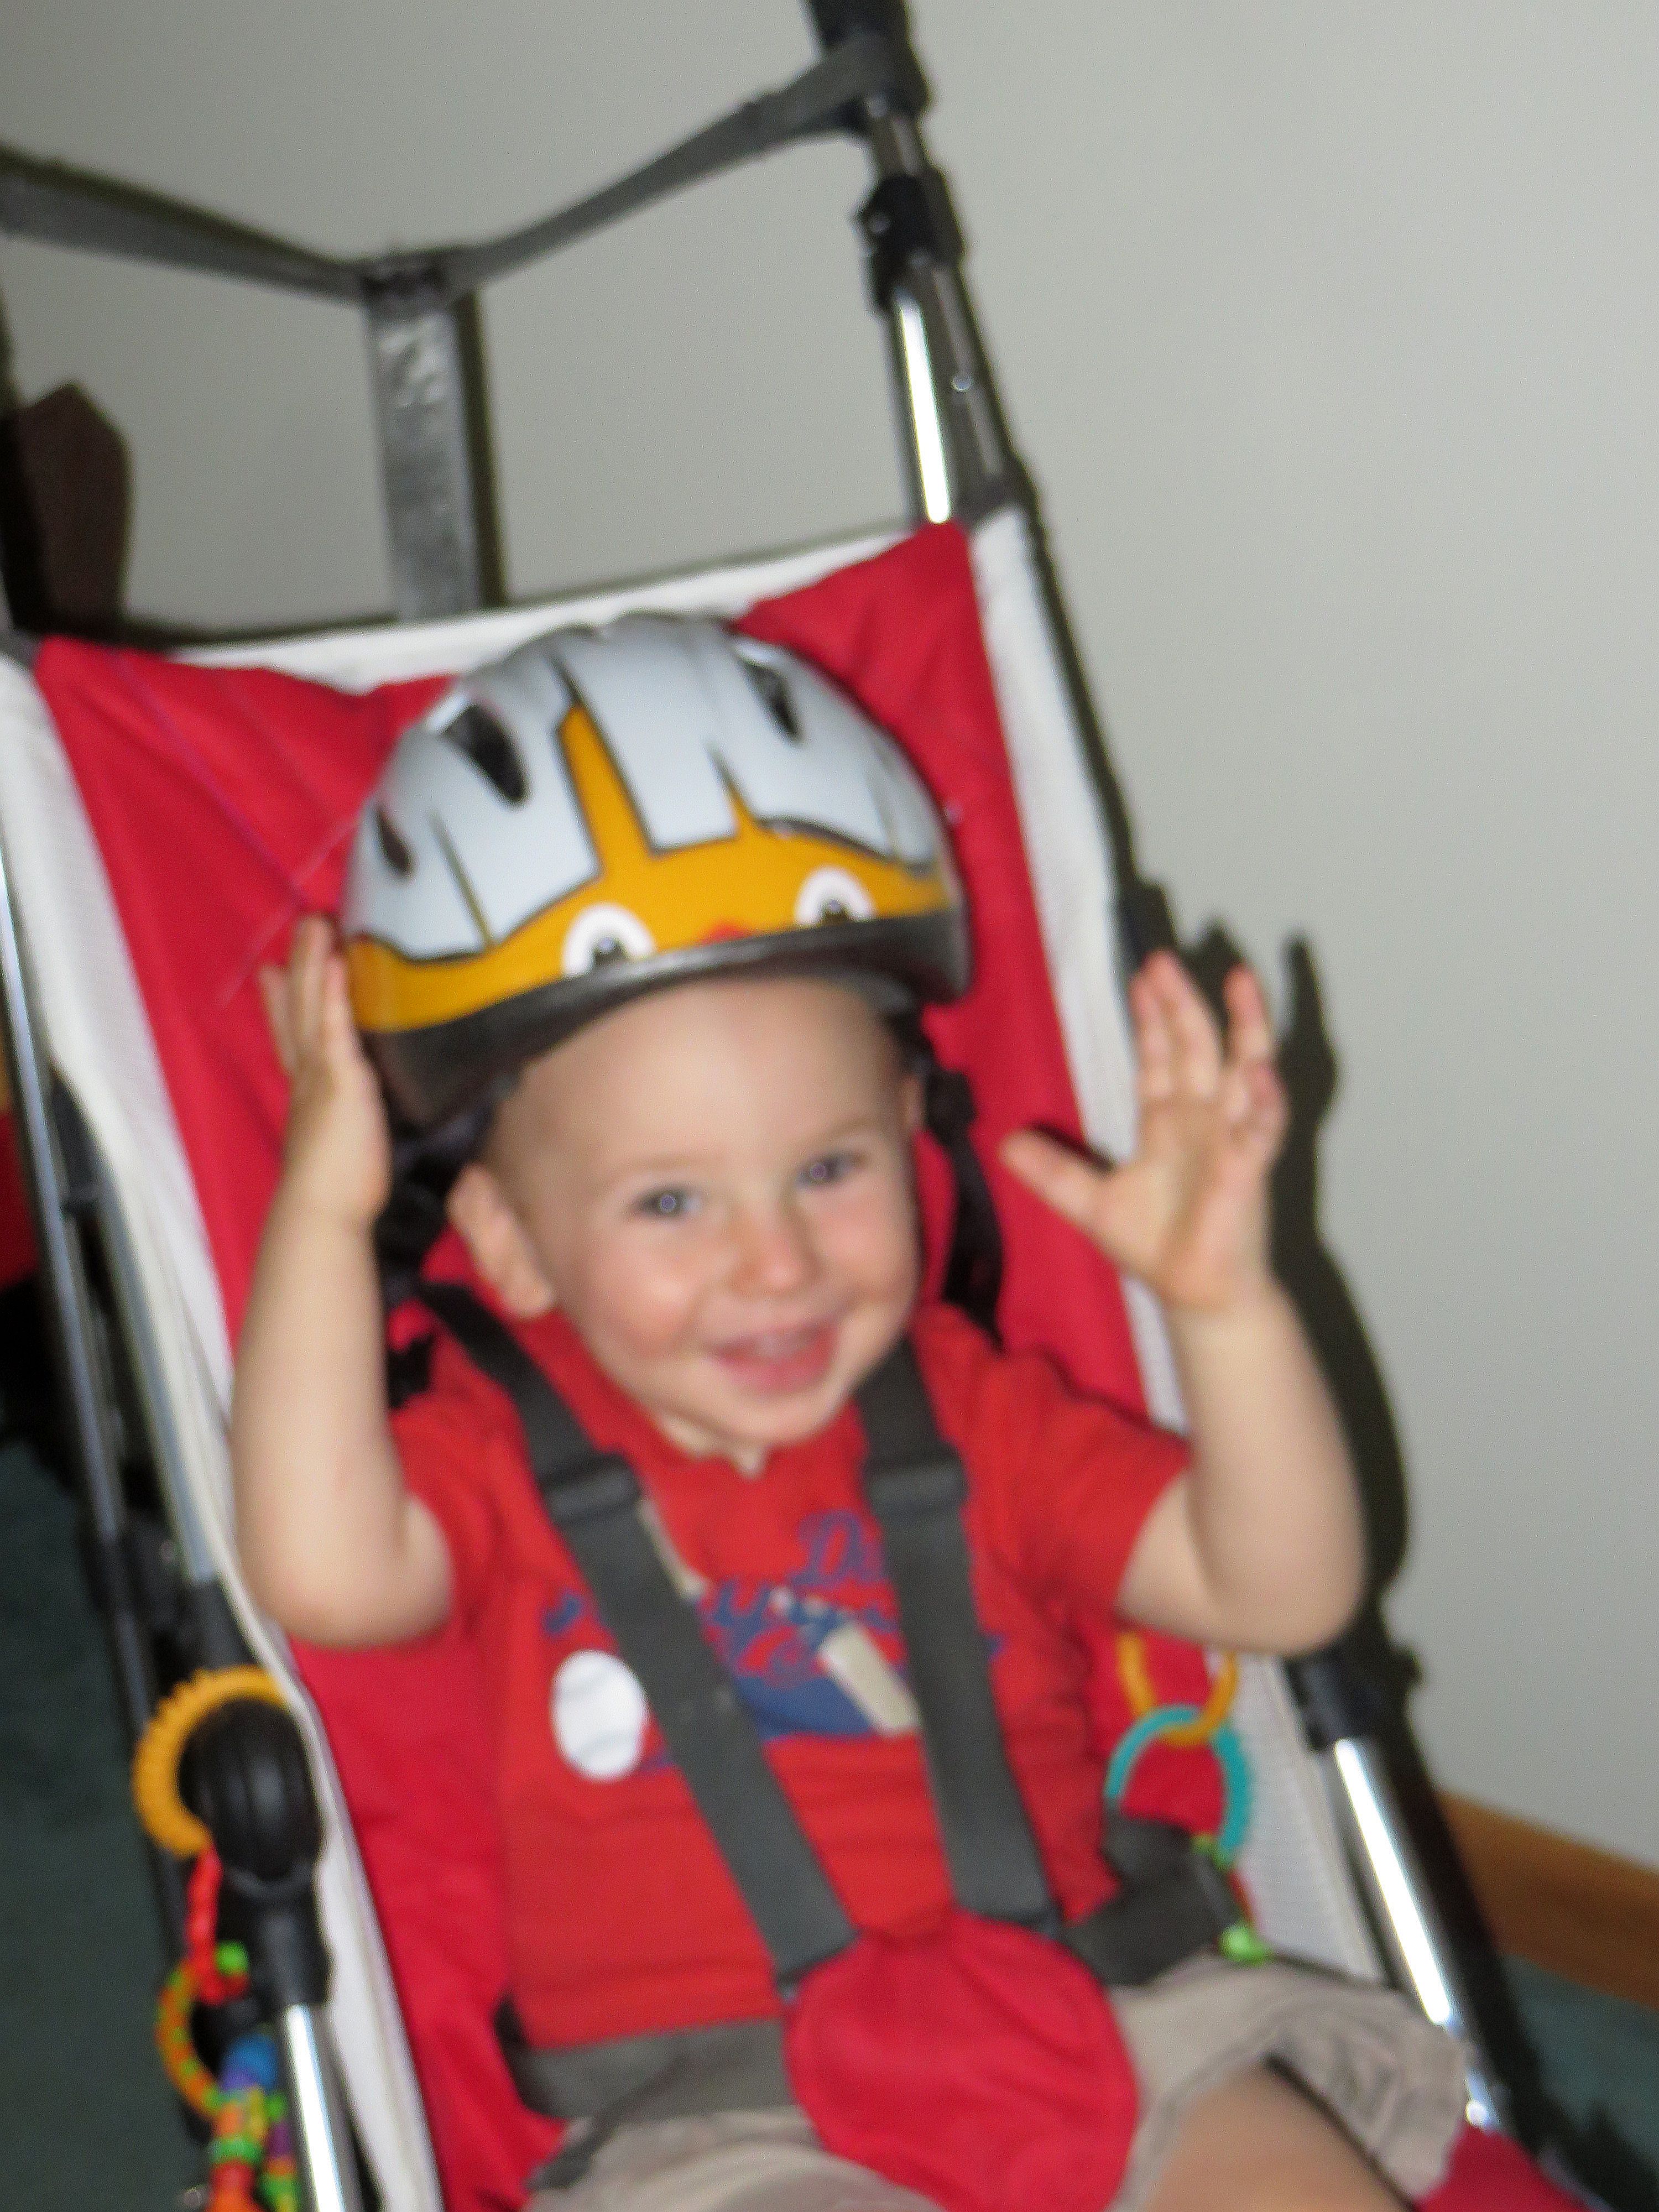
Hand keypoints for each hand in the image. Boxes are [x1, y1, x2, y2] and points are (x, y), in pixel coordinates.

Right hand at [259, 916, 390, 1229]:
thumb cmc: (339, 1191)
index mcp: (308, 1091)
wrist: (323, 1213)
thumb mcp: (339, 1143)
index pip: (294, 1036)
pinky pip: (336, 1028)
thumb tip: (350, 1110)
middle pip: (301, 1009)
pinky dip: (334, 995)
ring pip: (314, 1007)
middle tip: (304, 923)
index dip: (285, 1001)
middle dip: (301, 965)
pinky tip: (336, 962)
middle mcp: (309, 1075)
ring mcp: (322, 1074)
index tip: (275, 971)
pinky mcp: (342, 1081)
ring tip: (317, 922)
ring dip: (314, 962)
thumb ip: (342, 1120)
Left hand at [1000, 951, 1286, 1314]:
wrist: (1195, 1294)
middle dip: (1181, 1003)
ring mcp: (1231, 1138)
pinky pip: (1264, 1125)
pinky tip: (1260, 1070)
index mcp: (1167, 1122)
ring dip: (1245, 1026)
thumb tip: (1006, 1143)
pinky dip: (1266, 1098)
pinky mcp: (1251, 1167)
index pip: (1159, 1056)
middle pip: (1195, 1047)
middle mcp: (1203, 1119)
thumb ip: (1051, 1171)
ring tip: (1241, 981)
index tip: (1140, 977)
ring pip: (1244, 1068)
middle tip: (1162, 959)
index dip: (1150, 1018)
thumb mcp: (1088, 1202)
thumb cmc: (1158, 1247)